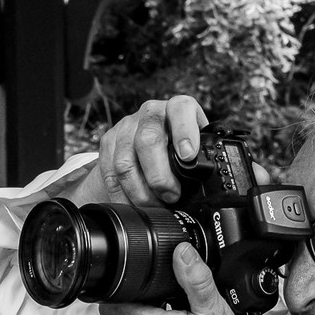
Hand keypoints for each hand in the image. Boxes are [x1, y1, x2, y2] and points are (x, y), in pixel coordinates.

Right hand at [68, 96, 210, 207]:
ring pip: (125, 163)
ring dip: (140, 192)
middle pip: (147, 140)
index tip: (188, 156)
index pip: (180, 110)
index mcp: (177, 109)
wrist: (144, 143)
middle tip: (171, 196)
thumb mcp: (193, 148)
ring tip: (154, 206)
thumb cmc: (175, 149)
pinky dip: (122, 197)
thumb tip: (206, 187)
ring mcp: (126, 127)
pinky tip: (134, 206)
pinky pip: (110, 175)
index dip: (184, 132)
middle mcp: (150, 113)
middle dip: (159, 176)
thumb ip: (200, 159)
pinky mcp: (108, 143)